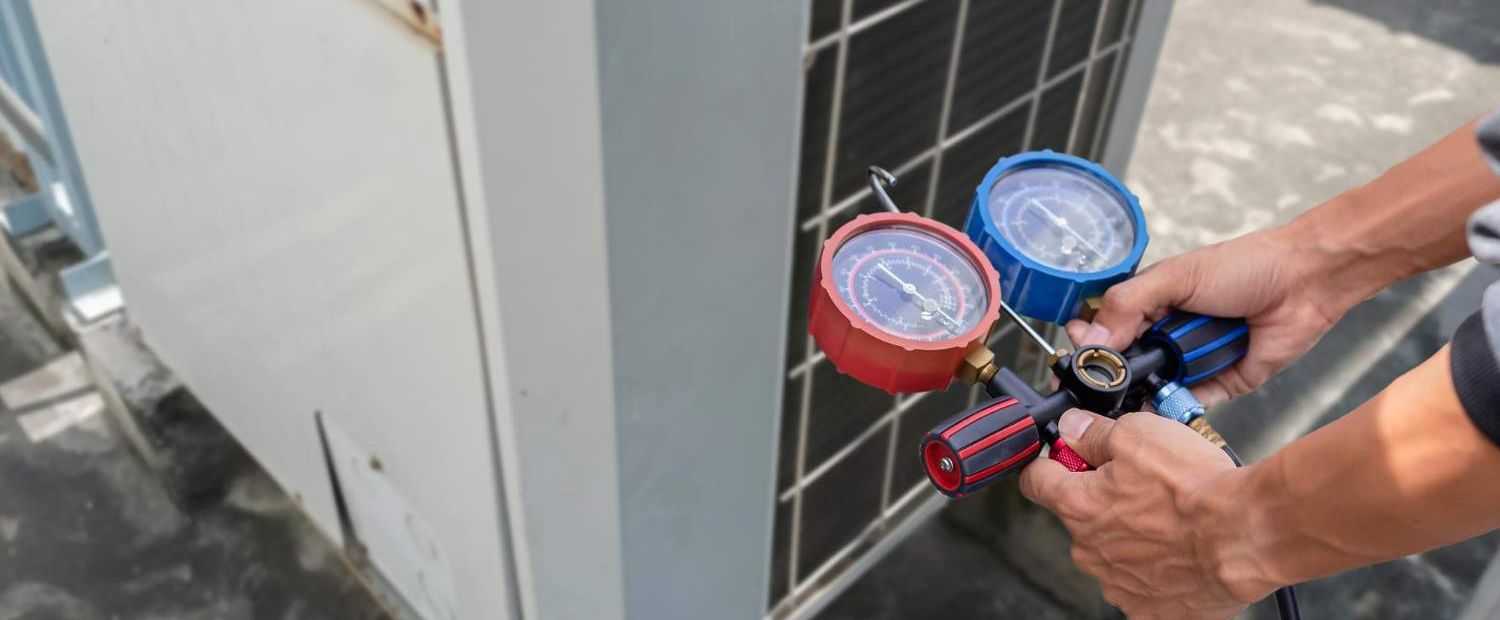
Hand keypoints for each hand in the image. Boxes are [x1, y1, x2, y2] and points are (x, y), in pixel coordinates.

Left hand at [1020, 410, 1273, 618]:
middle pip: (1079, 516)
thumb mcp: (1137, 434)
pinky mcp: (1150, 610)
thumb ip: (1094, 432)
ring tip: (1171, 518)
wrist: (1247, 534)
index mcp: (1077, 506)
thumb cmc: (1195, 487)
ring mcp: (1118, 585)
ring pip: (1112, 551)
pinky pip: (1142, 584)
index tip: (1065, 457)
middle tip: (1142, 485)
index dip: (1050, 462)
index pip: (1035, 481)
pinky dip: (1157, 568)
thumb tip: (1072, 427)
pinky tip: (1182, 550)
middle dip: (1103, 499)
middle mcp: (1089, 551)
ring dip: (1132, 535)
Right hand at [1065, 229, 1347, 404]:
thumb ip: (1129, 303)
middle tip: (1098, 383)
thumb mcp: (1177, 276)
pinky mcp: (1219, 384)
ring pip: (1152, 388)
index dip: (1090, 345)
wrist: (1305, 283)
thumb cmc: (1245, 266)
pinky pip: (1187, 404)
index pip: (1106, 329)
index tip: (1076, 357)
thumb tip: (1092, 338)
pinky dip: (1174, 408)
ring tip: (1128, 397)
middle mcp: (1167, 335)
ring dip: (1142, 393)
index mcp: (1152, 304)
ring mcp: (1192, 362)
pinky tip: (1159, 408)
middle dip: (1113, 375)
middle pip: (1125, 364)